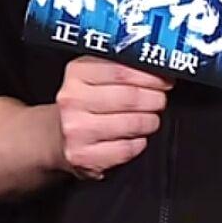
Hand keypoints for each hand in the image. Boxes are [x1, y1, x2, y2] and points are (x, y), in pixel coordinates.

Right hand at [54, 56, 172, 178]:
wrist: (57, 136)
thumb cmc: (86, 102)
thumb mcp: (95, 75)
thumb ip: (123, 67)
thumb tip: (159, 66)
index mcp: (77, 73)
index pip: (123, 70)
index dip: (152, 76)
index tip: (164, 79)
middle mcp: (73, 100)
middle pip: (131, 97)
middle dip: (155, 98)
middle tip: (160, 99)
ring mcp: (76, 130)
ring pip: (133, 123)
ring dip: (150, 121)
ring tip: (149, 118)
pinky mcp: (83, 156)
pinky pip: (127, 149)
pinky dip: (139, 143)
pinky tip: (134, 137)